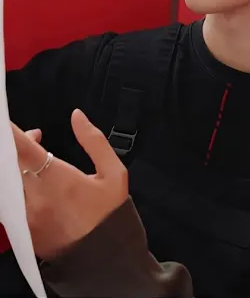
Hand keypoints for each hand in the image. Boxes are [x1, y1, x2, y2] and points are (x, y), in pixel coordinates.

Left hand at [11, 109, 127, 260]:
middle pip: (10, 163)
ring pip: (8, 180)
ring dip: (15, 164)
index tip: (5, 121)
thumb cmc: (109, 213)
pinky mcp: (21, 228)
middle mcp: (35, 197)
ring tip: (35, 158)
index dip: (11, 133)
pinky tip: (32, 180)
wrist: (102, 257)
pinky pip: (10, 199)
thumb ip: (94, 141)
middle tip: (34, 137)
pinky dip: (16, 184)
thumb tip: (77, 116)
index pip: (23, 149)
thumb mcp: (114, 173)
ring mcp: (25, 215)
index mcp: (58, 180)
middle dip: (16, 144)